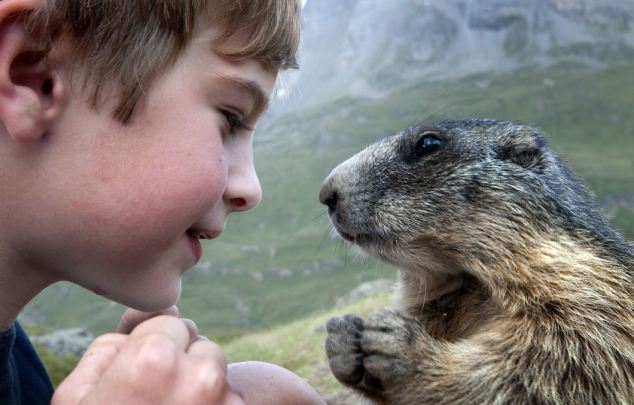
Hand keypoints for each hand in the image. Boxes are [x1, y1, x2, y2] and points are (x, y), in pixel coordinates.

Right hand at [53, 314, 243, 404]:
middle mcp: (199, 376)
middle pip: (200, 344)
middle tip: (155, 401)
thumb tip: (161, 311)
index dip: (151, 347)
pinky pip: (230, 400)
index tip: (140, 375)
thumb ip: (116, 342)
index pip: (170, 321)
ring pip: (218, 372)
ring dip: (202, 387)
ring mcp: (226, 403)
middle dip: (182, 363)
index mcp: (154, 358)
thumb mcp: (77, 395)